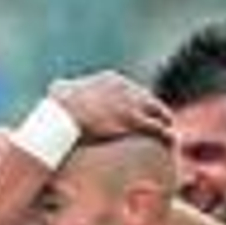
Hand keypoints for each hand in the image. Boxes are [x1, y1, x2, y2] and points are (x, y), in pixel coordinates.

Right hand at [50, 71, 171, 143]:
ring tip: (171, 138)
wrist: (63, 114)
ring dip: (166, 125)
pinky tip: (172, 144)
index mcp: (111, 80)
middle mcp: (126, 87)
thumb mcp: (59, 91)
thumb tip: (53, 90)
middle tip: (163, 128)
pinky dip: (167, 136)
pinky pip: (159, 128)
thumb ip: (62, 89)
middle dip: (158, 114)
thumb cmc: (56, 108)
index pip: (133, 91)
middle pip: (150, 100)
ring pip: (159, 112)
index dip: (140, 105)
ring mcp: (131, 103)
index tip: (143, 116)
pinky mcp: (134, 120)